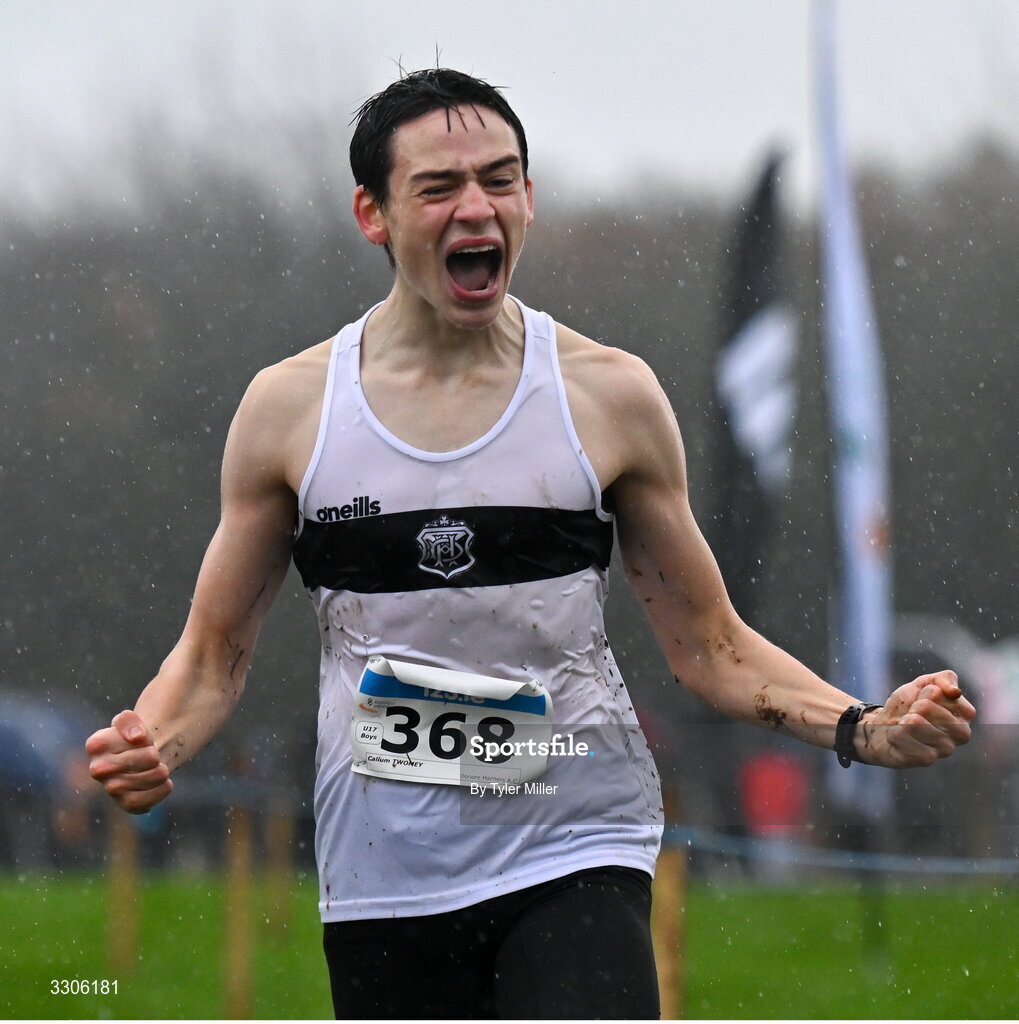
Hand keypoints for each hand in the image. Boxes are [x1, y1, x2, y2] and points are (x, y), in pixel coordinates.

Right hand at [86, 709, 172, 813]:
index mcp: (96, 745)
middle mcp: (97, 769)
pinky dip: (162, 790)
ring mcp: (110, 789)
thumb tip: (137, 737)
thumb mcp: (129, 720)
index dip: (146, 737)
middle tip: (153, 755)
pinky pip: (147, 801)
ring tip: (160, 769)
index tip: (142, 738)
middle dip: (155, 755)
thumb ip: (128, 720)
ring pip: (149, 779)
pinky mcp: (126, 804)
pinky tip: (164, 783)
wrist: (141, 758)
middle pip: (145, 759)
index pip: (136, 739)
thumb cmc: (133, 738)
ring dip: (162, 772)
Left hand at [857, 670, 975, 767]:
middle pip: (927, 707)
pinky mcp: (927, 759)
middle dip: (912, 705)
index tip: (922, 698)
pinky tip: (898, 736)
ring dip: (903, 719)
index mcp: (964, 713)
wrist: (883, 728)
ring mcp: (946, 748)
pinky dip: (895, 733)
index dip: (925, 692)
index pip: (943, 694)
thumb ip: (944, 679)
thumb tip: (955, 691)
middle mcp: (961, 733)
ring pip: (916, 723)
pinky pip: (906, 739)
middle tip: (911, 713)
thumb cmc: (908, 706)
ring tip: (905, 724)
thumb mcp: (924, 684)